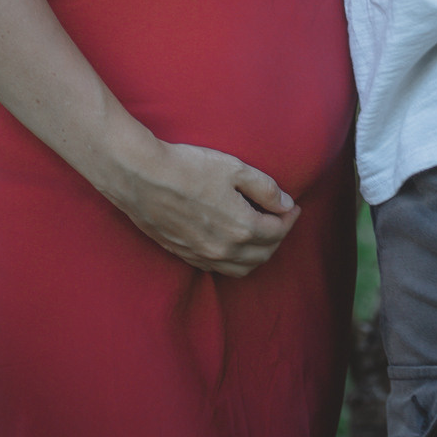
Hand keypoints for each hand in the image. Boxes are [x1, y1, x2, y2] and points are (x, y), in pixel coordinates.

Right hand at [116, 139, 300, 276]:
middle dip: (278, 237)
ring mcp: (203, 256)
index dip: (289, 218)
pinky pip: (219, 269)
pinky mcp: (185, 255)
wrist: (143, 177)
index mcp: (242, 228)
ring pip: (242, 268)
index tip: (293, 206)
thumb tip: (286, 204)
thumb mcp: (234, 168)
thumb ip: (265, 188)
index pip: (277, 231)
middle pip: (264, 254)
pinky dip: (235, 261)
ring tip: (262, 234)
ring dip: (258, 254)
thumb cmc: (189, 168)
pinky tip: (233, 244)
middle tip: (281, 218)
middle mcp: (225, 250)